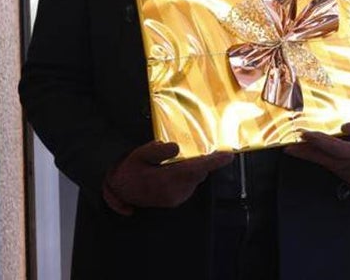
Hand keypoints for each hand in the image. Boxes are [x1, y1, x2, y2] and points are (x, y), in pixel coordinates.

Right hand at [102, 141, 233, 215]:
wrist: (120, 190)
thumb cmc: (130, 170)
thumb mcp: (140, 155)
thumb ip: (158, 150)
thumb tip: (176, 147)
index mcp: (166, 180)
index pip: (196, 168)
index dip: (214, 162)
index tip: (229, 155)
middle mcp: (175, 192)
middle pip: (198, 172)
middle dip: (198, 160)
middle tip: (187, 151)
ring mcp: (176, 198)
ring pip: (195, 178)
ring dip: (191, 168)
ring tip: (172, 163)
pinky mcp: (176, 201)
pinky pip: (190, 184)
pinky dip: (187, 175)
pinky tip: (172, 171)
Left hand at [284, 122, 349, 187]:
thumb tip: (345, 127)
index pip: (332, 146)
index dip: (316, 140)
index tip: (303, 133)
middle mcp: (348, 166)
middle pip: (321, 158)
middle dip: (303, 152)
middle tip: (286, 147)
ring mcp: (346, 173)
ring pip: (324, 162)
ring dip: (309, 154)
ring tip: (295, 147)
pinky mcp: (347, 175)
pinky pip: (330, 164)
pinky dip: (320, 157)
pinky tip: (314, 152)